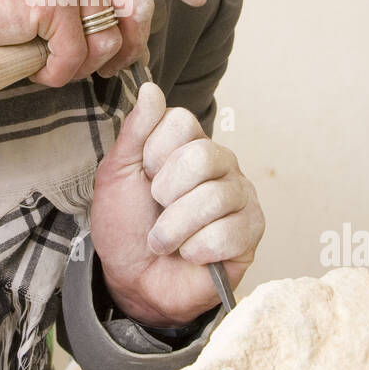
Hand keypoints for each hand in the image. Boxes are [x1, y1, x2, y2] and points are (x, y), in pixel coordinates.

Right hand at [0, 0, 206, 88]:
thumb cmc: (0, 21)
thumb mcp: (54, 7)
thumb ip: (91, 9)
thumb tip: (129, 44)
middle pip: (138, 8)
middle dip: (127, 48)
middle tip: (101, 70)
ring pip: (107, 39)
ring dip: (81, 67)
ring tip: (50, 62)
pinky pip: (75, 56)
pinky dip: (55, 74)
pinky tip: (34, 66)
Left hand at [90, 83, 264, 326]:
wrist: (133, 280)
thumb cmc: (126, 225)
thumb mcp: (117, 174)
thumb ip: (135, 132)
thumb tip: (151, 88)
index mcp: (189, 143)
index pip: (182, 121)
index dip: (153, 152)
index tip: (144, 176)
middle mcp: (221, 163)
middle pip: (201, 156)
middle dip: (165, 193)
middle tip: (157, 209)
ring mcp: (240, 196)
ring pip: (214, 198)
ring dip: (174, 228)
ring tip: (166, 239)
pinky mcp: (251, 232)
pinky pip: (229, 233)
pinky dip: (196, 250)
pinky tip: (190, 254)